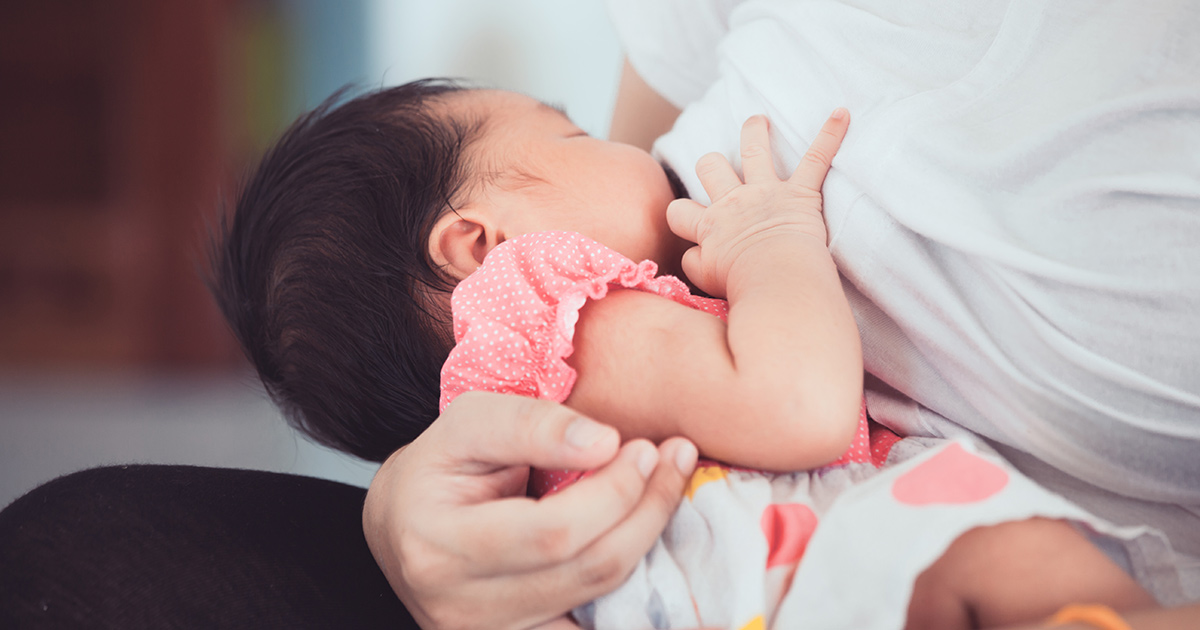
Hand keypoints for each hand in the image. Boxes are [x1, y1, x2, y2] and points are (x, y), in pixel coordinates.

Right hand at [362, 391, 698, 629]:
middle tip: (672, 461)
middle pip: (587, 570)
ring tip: (666, 490)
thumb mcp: (469, 422)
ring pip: (600, 602)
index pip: (553, 532)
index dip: (614, 492)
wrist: (400, 524)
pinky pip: (591, 627)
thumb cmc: (438, 465)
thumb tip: (605, 443)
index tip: (645, 448)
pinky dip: (632, 596)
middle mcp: (460, 608)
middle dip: (645, 512)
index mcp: (439, 546)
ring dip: (649, 544)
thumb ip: (533, 425)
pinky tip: (651, 551)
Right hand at [666, 109, 848, 296]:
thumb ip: (695, 262)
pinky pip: (816, 158)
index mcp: (709, 226)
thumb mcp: (705, 279)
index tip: (688, 223)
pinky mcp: (801, 193)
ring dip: (755, 132)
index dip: (681, 216)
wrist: (777, 280)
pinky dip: (830, 136)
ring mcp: (766, 193)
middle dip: (711, 164)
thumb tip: (694, 253)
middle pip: (710, 167)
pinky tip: (841, 114)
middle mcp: (733, 202)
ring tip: (757, 122)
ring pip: (753, 149)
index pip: (679, 211)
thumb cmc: (743, 286)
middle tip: (715, 165)